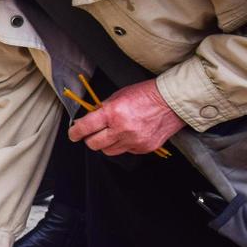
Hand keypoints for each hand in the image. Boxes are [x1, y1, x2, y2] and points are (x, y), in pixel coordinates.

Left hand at [67, 79, 184, 155]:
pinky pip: (125, 151)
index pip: (85, 128)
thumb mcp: (119, 95)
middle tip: (92, 133)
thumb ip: (102, 109)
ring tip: (112, 133)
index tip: (73, 134)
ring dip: (106, 143)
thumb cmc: (146, 95)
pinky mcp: (144, 148)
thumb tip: (87, 119)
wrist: (173, 101)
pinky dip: (123, 144)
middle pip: (94, 144)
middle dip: (90, 139)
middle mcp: (123, 129)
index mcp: (113, 113)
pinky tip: (128, 134)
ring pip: (108, 151)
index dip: (75, 133)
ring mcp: (134, 141)